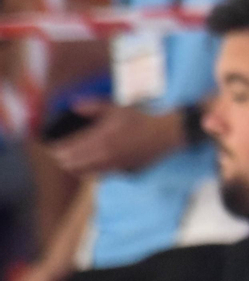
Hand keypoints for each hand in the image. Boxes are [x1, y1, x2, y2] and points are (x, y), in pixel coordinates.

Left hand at [48, 101, 185, 175]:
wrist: (164, 134)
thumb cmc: (140, 119)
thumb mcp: (115, 107)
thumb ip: (91, 106)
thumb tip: (72, 106)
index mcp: (100, 139)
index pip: (68, 150)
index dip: (56, 149)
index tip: (51, 145)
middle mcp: (104, 155)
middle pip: (73, 164)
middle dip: (63, 159)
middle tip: (59, 154)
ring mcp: (114, 165)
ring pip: (85, 172)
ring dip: (76, 167)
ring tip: (71, 161)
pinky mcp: (122, 170)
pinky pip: (100, 175)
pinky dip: (91, 171)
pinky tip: (92, 164)